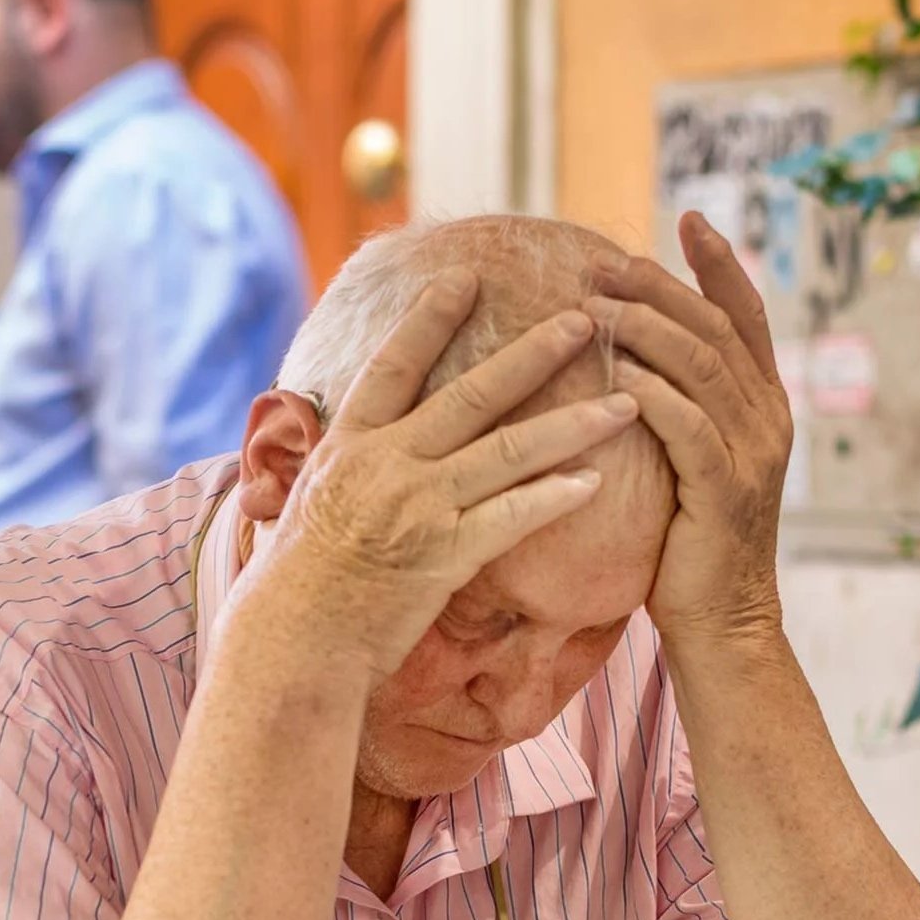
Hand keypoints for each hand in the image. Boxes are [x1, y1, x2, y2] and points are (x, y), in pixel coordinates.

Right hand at [252, 269, 644, 680]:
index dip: (428, 318)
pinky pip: (511, 519)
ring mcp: (417, 507)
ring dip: (572, 422)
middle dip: (533, 353)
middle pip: (470, 394)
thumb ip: (342, 465)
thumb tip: (353, 438)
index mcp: (347, 445)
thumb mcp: (307, 505)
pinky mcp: (443, 557)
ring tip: (626, 402)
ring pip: (508, 450)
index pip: (392, 366)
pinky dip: (553, 498)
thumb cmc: (296, 584)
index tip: (463, 277)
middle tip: (583, 319)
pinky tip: (595, 482)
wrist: (292, 643)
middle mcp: (384, 464)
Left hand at [589, 212, 792, 645]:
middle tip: (604, 262)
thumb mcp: (691, 461)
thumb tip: (628, 354)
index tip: (689, 217)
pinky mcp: (725, 490)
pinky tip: (616, 372)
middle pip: (716, 328)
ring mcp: (752, 454)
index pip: (746, 316)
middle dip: (661, 287)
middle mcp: (767, 419)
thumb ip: (678, 407)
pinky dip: (652, 393)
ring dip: (648, 329)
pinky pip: (688, 426)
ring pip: (702, 367)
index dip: (720, 264)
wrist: (723, 623)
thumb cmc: (689, 544)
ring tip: (597, 305)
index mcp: (763, 405)